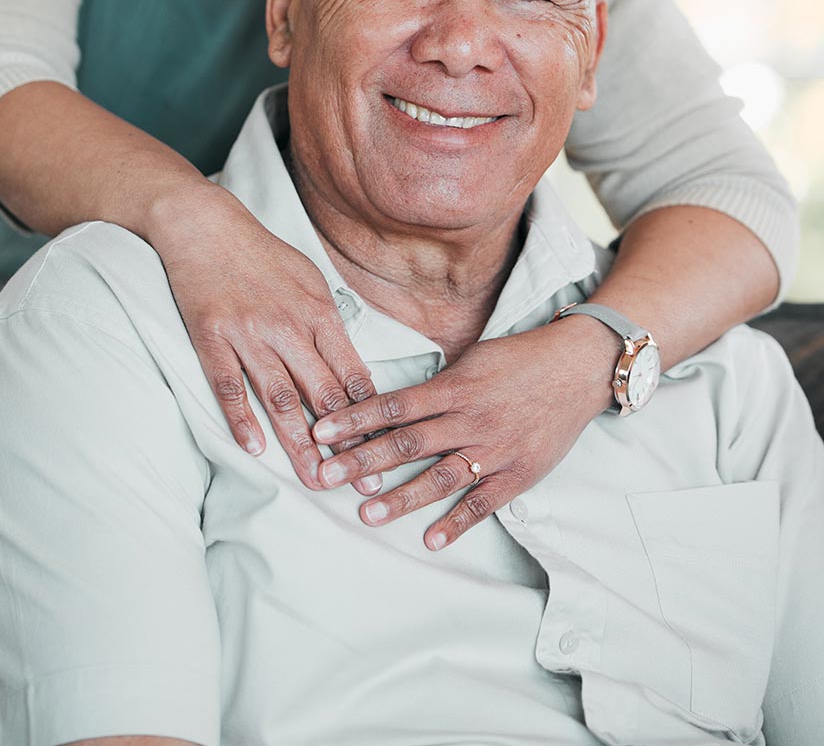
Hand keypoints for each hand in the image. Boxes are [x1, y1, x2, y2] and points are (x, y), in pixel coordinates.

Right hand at [154, 180, 379, 492]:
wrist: (204, 225)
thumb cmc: (261, 254)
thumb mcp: (309, 279)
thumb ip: (329, 324)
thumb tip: (352, 369)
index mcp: (318, 311)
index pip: (351, 373)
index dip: (370, 415)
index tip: (385, 449)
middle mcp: (287, 325)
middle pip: (322, 393)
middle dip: (346, 441)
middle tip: (361, 480)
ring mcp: (247, 333)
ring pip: (280, 397)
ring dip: (300, 444)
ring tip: (315, 480)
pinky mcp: (211, 337)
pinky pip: (229, 385)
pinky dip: (242, 418)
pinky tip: (253, 449)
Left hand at [311, 319, 614, 548]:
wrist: (577, 368)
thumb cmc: (520, 359)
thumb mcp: (472, 358)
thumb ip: (437, 383)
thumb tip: (396, 401)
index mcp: (454, 387)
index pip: (394, 405)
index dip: (356, 420)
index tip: (321, 432)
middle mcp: (468, 418)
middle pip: (407, 443)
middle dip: (362, 461)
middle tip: (325, 477)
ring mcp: (494, 448)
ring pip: (439, 476)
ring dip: (401, 497)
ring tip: (366, 513)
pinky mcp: (518, 473)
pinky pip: (483, 502)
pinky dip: (457, 522)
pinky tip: (431, 540)